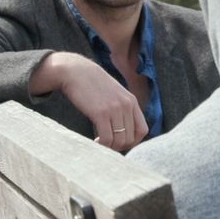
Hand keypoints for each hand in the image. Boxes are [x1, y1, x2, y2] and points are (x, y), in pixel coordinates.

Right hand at [31, 52, 148, 151]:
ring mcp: (114, 109)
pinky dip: (102, 145)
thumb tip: (124, 130)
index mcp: (132, 101)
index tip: (120, 143)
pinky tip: (95, 141)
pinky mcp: (101, 113)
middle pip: (130, 138)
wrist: (76, 71)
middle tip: (107, 145)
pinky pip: (106, 138)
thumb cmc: (93, 85)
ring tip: (100, 143)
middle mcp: (126, 105)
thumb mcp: (114, 94)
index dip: (133, 142)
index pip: (143, 130)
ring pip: (119, 141)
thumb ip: (122, 108)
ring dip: (110, 147)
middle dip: (119, 147)